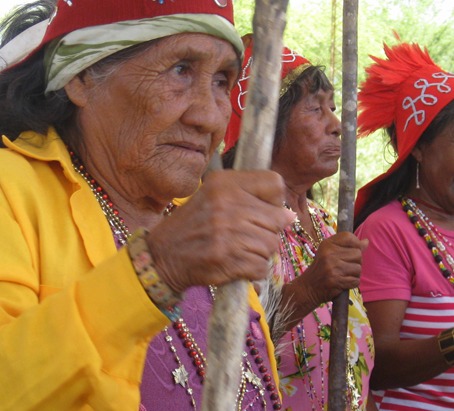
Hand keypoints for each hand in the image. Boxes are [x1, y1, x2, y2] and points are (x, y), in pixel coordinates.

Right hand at [147, 170, 293, 292]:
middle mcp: (227, 204)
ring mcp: (228, 232)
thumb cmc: (195, 224)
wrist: (163, 255)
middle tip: (246, 236)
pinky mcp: (228, 259)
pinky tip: (236, 264)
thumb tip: (290, 216)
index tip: (262, 211)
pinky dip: (253, 271)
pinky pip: (261, 267)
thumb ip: (252, 198)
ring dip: (259, 253)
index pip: (274, 183)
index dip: (274, 201)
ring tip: (238, 250)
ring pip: (271, 245)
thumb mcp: (215, 196)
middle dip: (267, 232)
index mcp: (224, 183)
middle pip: (277, 219)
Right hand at [293, 233, 368, 306]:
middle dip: (356, 262)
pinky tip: (343, 283)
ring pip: (358, 268)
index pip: (349, 237)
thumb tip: (366, 242)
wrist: (308, 288)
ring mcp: (332, 268)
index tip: (352, 251)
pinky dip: (352, 283)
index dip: (356, 243)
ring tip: (344, 275)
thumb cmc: (321, 269)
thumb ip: (348, 247)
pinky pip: (356, 281)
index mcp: (327, 244)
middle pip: (357, 254)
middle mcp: (329, 254)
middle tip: (346, 267)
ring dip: (355, 274)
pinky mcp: (336, 281)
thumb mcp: (330, 254)